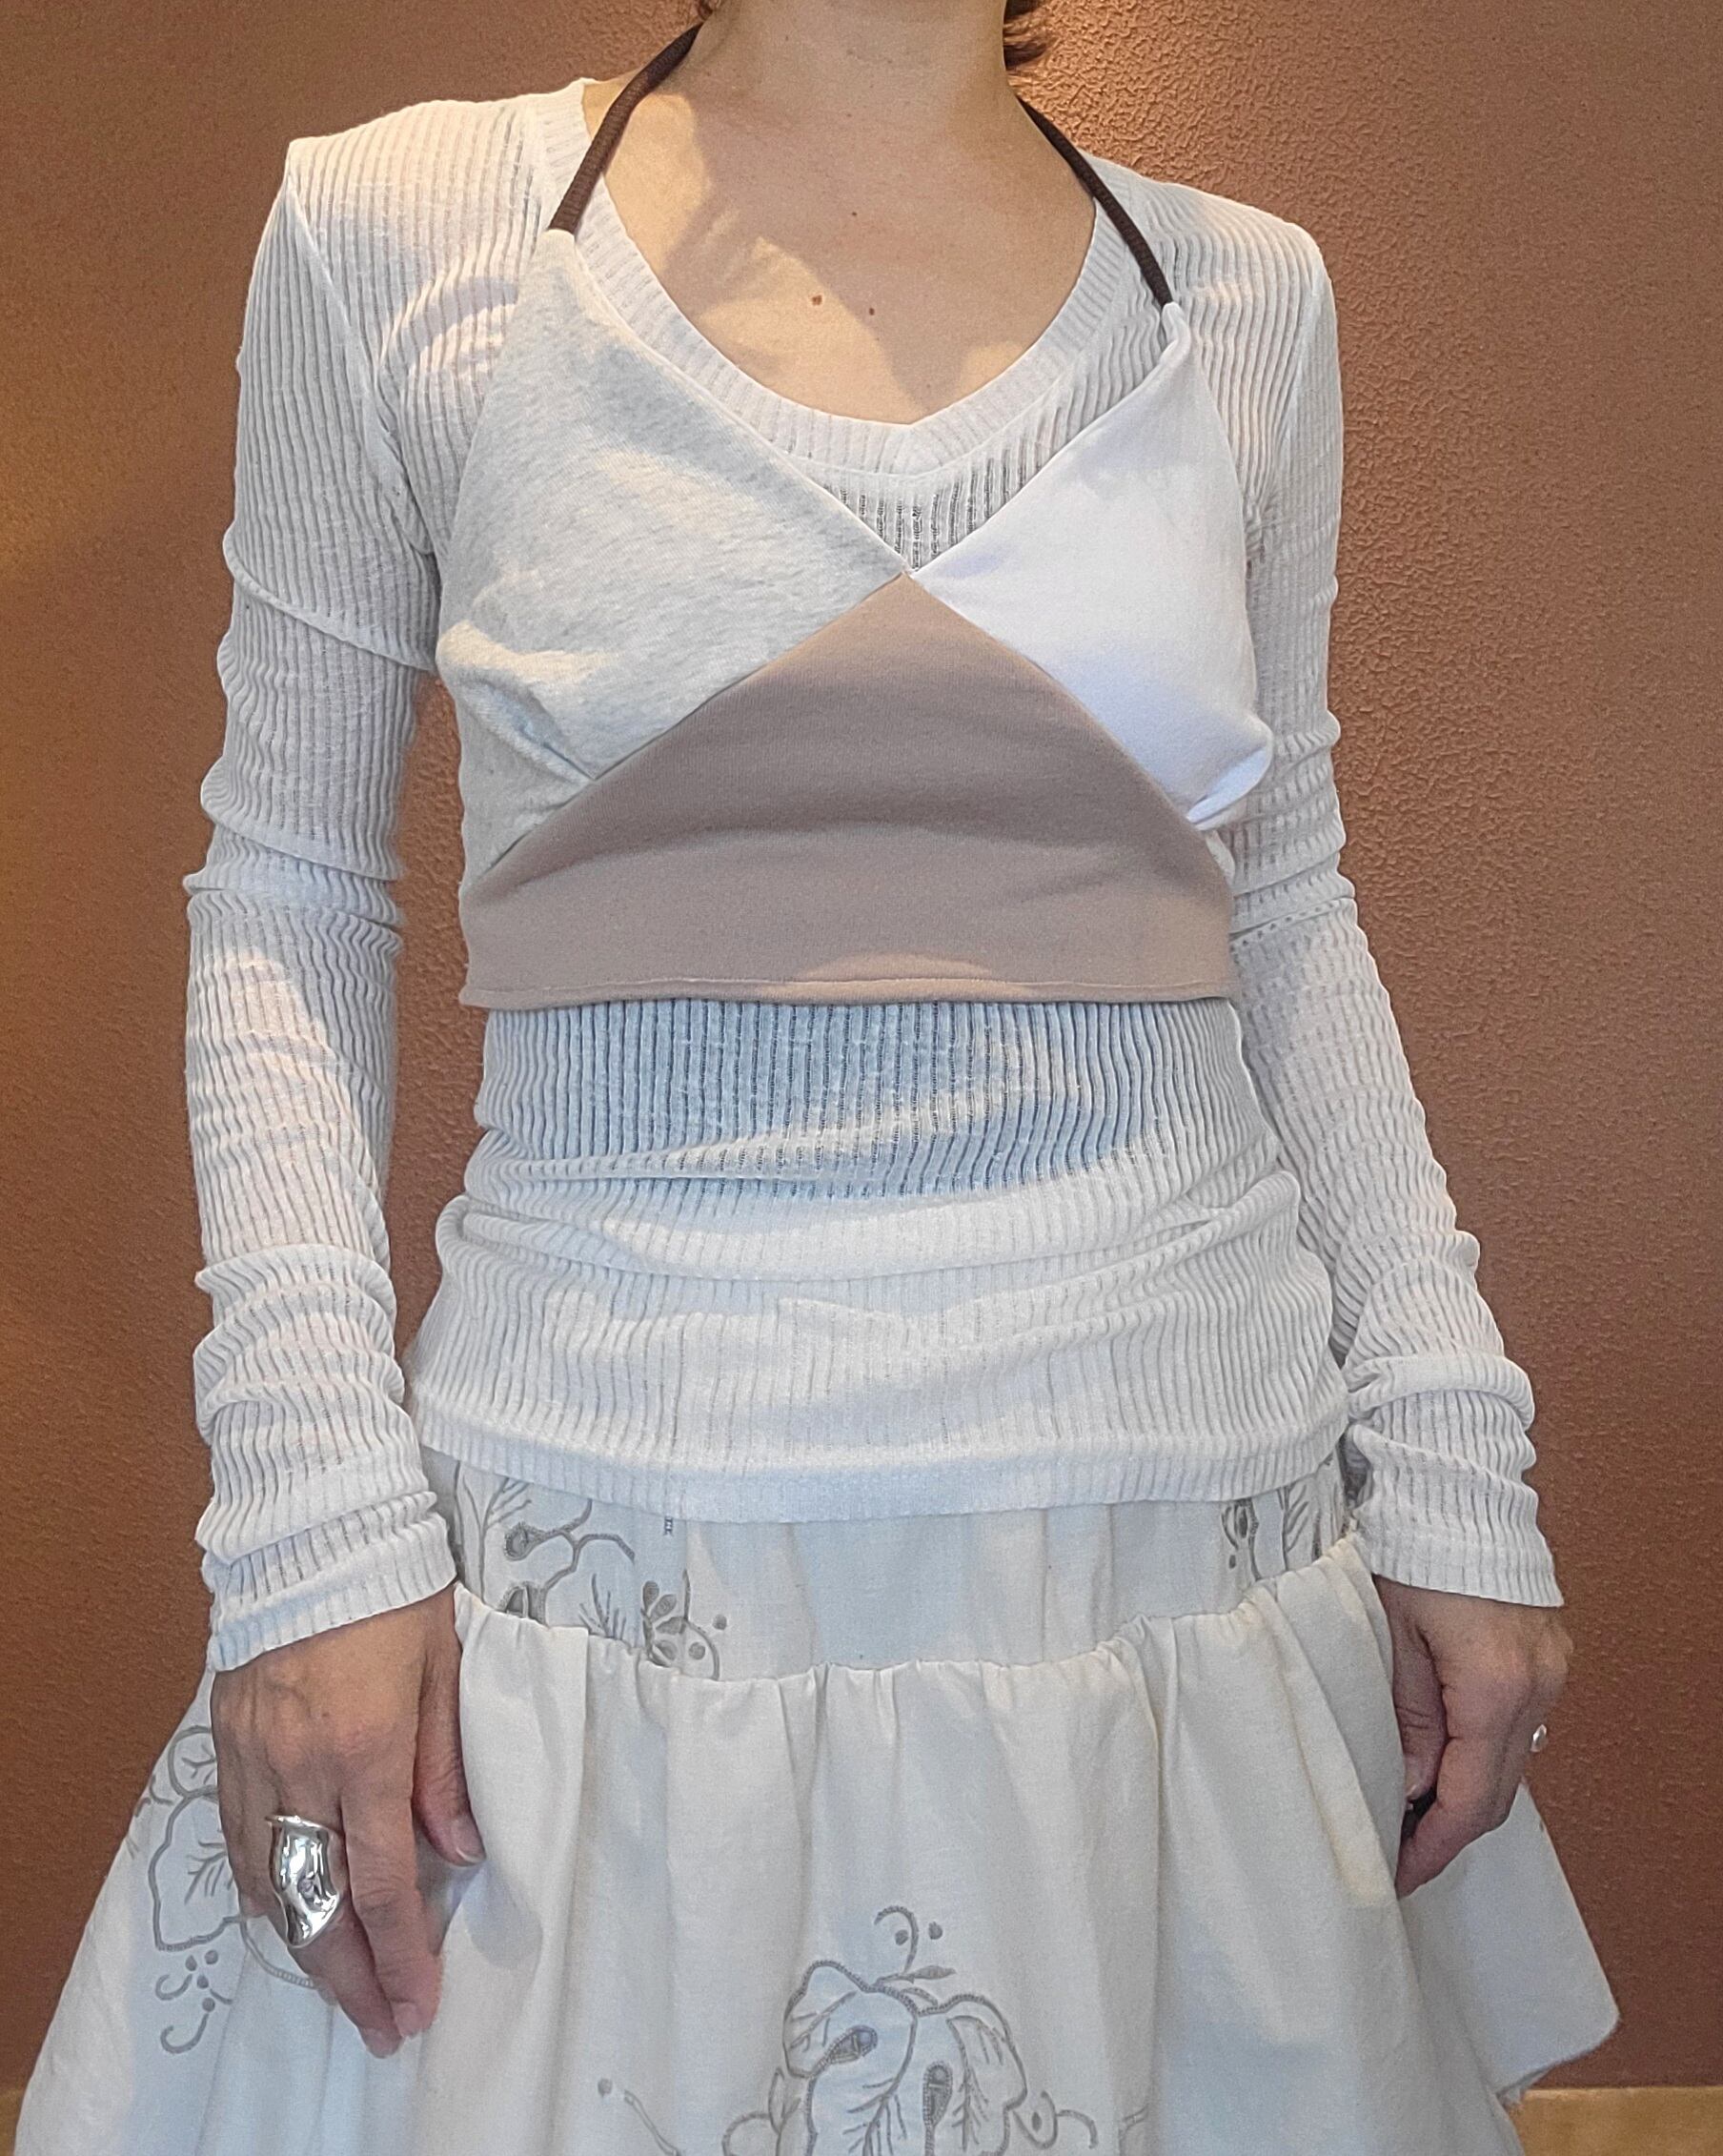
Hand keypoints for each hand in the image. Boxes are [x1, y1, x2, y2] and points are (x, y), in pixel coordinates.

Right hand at [210, 1584, 484, 2054]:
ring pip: (268, 1883)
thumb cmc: (397, 1589)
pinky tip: (283, 1915)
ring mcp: (254, 1757)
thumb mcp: (444, 1669)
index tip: (418, 2004)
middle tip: (379, 2027)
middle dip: (351, 1978)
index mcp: (366, 1749)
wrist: (313, 1527)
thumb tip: (456, 1854)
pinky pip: (236, 1840)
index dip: (400, 1955)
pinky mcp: (225, 1741)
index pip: (380, 1882)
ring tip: (341, 1986)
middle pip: (317, 1904)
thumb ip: (444, 1768)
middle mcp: (302, 1766)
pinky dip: (259, 1891)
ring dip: (304, 1946)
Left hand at [1373, 1576, 1570, 1896]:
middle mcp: (1535, 1690)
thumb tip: (1409, 1784)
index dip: (1432, 1844)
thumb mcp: (1390, 1635)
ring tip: (1412, 1813)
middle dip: (1448, 1831)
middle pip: (1496, 1791)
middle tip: (1401, 1854)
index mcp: (1492, 1688)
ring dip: (1467, 1794)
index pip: (1467, 1797)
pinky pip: (1518, 1729)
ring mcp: (1549, 1674)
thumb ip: (1405, 1716)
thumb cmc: (1413, 1549)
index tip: (1400, 1872)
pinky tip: (1444, 1762)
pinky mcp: (1548, 1658)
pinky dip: (1483, 1755)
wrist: (1458, 1489)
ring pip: (1510, 1764)